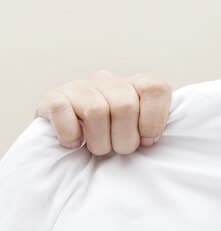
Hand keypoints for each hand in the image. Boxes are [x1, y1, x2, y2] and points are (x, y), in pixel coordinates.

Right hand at [34, 69, 172, 155]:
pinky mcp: (54, 97)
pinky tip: (74, 144)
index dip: (153, 120)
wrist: (72, 141)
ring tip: (99, 149)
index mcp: (137, 84)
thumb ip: (155, 127)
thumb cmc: (115, 139)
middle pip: (124, 105)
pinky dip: (70, 135)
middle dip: (125, 139)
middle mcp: (110, 80)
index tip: (147, 140)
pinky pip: (62, 111)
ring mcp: (80, 86)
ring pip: (96, 111)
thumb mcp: (141, 131)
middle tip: (119, 150)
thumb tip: (155, 140)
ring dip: (99, 142)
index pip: (156, 89)